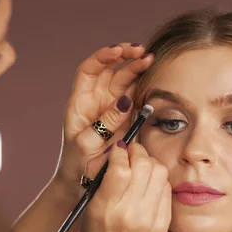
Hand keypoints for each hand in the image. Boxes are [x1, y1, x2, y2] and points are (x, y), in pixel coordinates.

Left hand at [55, 43, 152, 184]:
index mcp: (80, 101)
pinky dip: (145, 85)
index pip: (89, 70)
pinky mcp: (126, 117)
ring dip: (137, 67)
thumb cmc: (77, 164)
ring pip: (125, 79)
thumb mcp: (87, 144)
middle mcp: (96, 100)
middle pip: (110, 69)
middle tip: (140, 51)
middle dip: (124, 56)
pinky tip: (153, 77)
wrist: (84, 181)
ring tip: (150, 59)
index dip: (103, 57)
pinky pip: (136, 95)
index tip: (118, 52)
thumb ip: (105, 123)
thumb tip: (125, 100)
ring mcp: (112, 107)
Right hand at [80, 141, 171, 231]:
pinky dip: (158, 180)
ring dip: (150, 163)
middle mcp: (130, 213)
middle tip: (132, 153)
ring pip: (159, 172)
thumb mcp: (89, 208)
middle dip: (137, 152)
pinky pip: (167, 188)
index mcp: (106, 208)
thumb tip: (117, 151)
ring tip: (141, 166)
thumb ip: (102, 179)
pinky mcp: (162, 223)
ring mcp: (149, 219)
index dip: (120, 151)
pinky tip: (149, 184)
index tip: (118, 149)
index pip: (120, 168)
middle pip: (143, 165)